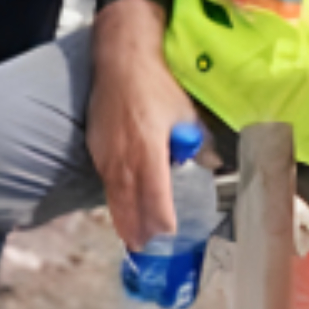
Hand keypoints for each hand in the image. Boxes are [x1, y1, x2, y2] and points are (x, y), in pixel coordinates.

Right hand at [87, 0, 196, 248]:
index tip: (169, 234)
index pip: (155, 195)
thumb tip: (212, 162)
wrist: (121, 57)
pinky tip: (121, 208)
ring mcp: (106, 153)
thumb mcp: (184, 111)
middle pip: (130, 204)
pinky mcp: (97, 146)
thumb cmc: (155, 81)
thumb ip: (197, 141)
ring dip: (125, 219)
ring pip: (115, 195)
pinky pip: (107, 181)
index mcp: (148, 148)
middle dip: (139, 228)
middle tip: (147, 250)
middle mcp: (124, 156)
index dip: (162, 218)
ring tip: (134, 240)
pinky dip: (115, 198)